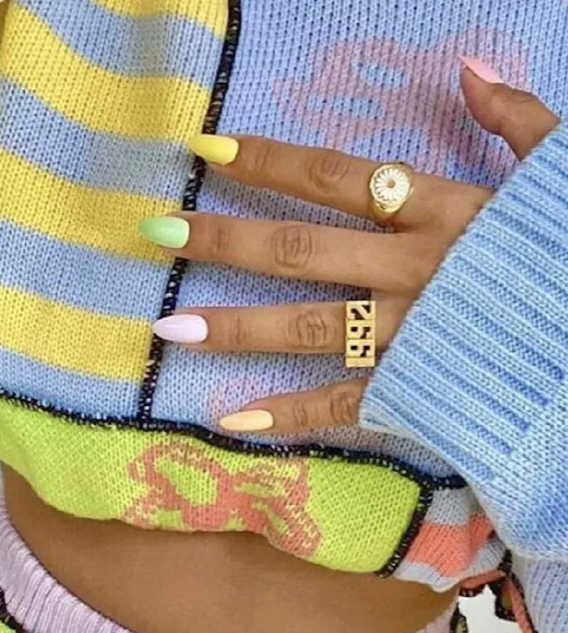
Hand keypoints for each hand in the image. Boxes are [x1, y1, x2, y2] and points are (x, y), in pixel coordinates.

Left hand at [142, 65, 558, 434]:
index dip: (269, 161)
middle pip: (302, 250)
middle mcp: (412, 270)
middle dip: (227, 239)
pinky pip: (346, 403)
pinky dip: (291, 414)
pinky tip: (234, 421)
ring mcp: (410, 336)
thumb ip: (516, 120)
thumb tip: (468, 70)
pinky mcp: (417, 392)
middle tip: (159, 234)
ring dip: (237, 327)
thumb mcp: (561, 173)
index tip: (206, 150)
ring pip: (310, 327)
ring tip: (171, 327)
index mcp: (443, 210)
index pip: (337, 177)